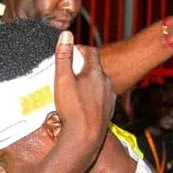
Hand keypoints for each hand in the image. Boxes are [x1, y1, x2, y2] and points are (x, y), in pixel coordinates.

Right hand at [53, 31, 113, 159]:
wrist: (85, 138)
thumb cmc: (73, 109)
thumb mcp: (62, 80)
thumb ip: (63, 56)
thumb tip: (66, 34)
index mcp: (95, 73)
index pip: (91, 52)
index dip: (80, 49)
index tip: (70, 53)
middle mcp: (106, 83)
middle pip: (95, 69)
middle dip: (83, 68)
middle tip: (69, 73)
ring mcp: (109, 98)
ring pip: (99, 84)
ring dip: (88, 83)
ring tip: (74, 91)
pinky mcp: (108, 111)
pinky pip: (101, 98)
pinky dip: (92, 98)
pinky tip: (82, 105)